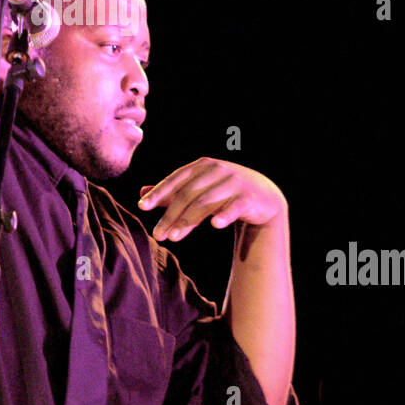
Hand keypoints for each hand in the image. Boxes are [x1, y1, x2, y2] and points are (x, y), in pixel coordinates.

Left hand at [138, 157, 286, 241]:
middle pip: (188, 194)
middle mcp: (217, 170)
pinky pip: (234, 207)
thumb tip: (141, 192)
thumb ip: (172, 192)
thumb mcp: (198, 189)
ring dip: (188, 221)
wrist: (263, 196)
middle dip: (171, 215)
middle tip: (157, 235)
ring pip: (206, 203)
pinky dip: (225, 214)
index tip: (142, 207)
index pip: (175, 180)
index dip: (159, 193)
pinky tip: (215, 225)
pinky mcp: (248, 197)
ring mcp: (233, 182)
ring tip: (173, 238)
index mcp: (202, 167)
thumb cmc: (223, 192)